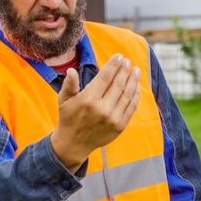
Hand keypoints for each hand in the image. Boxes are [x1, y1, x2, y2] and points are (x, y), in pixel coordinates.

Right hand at [50, 54, 140, 171]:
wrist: (73, 144)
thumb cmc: (68, 118)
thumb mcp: (64, 100)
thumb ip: (69, 84)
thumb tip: (71, 71)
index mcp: (88, 99)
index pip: (105, 77)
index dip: (114, 65)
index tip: (120, 56)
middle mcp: (102, 108)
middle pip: (118, 84)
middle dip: (125, 71)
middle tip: (128, 62)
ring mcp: (113, 118)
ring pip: (127, 95)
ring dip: (133, 81)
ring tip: (136, 71)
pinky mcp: (120, 126)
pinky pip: (131, 108)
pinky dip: (135, 96)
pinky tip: (136, 87)